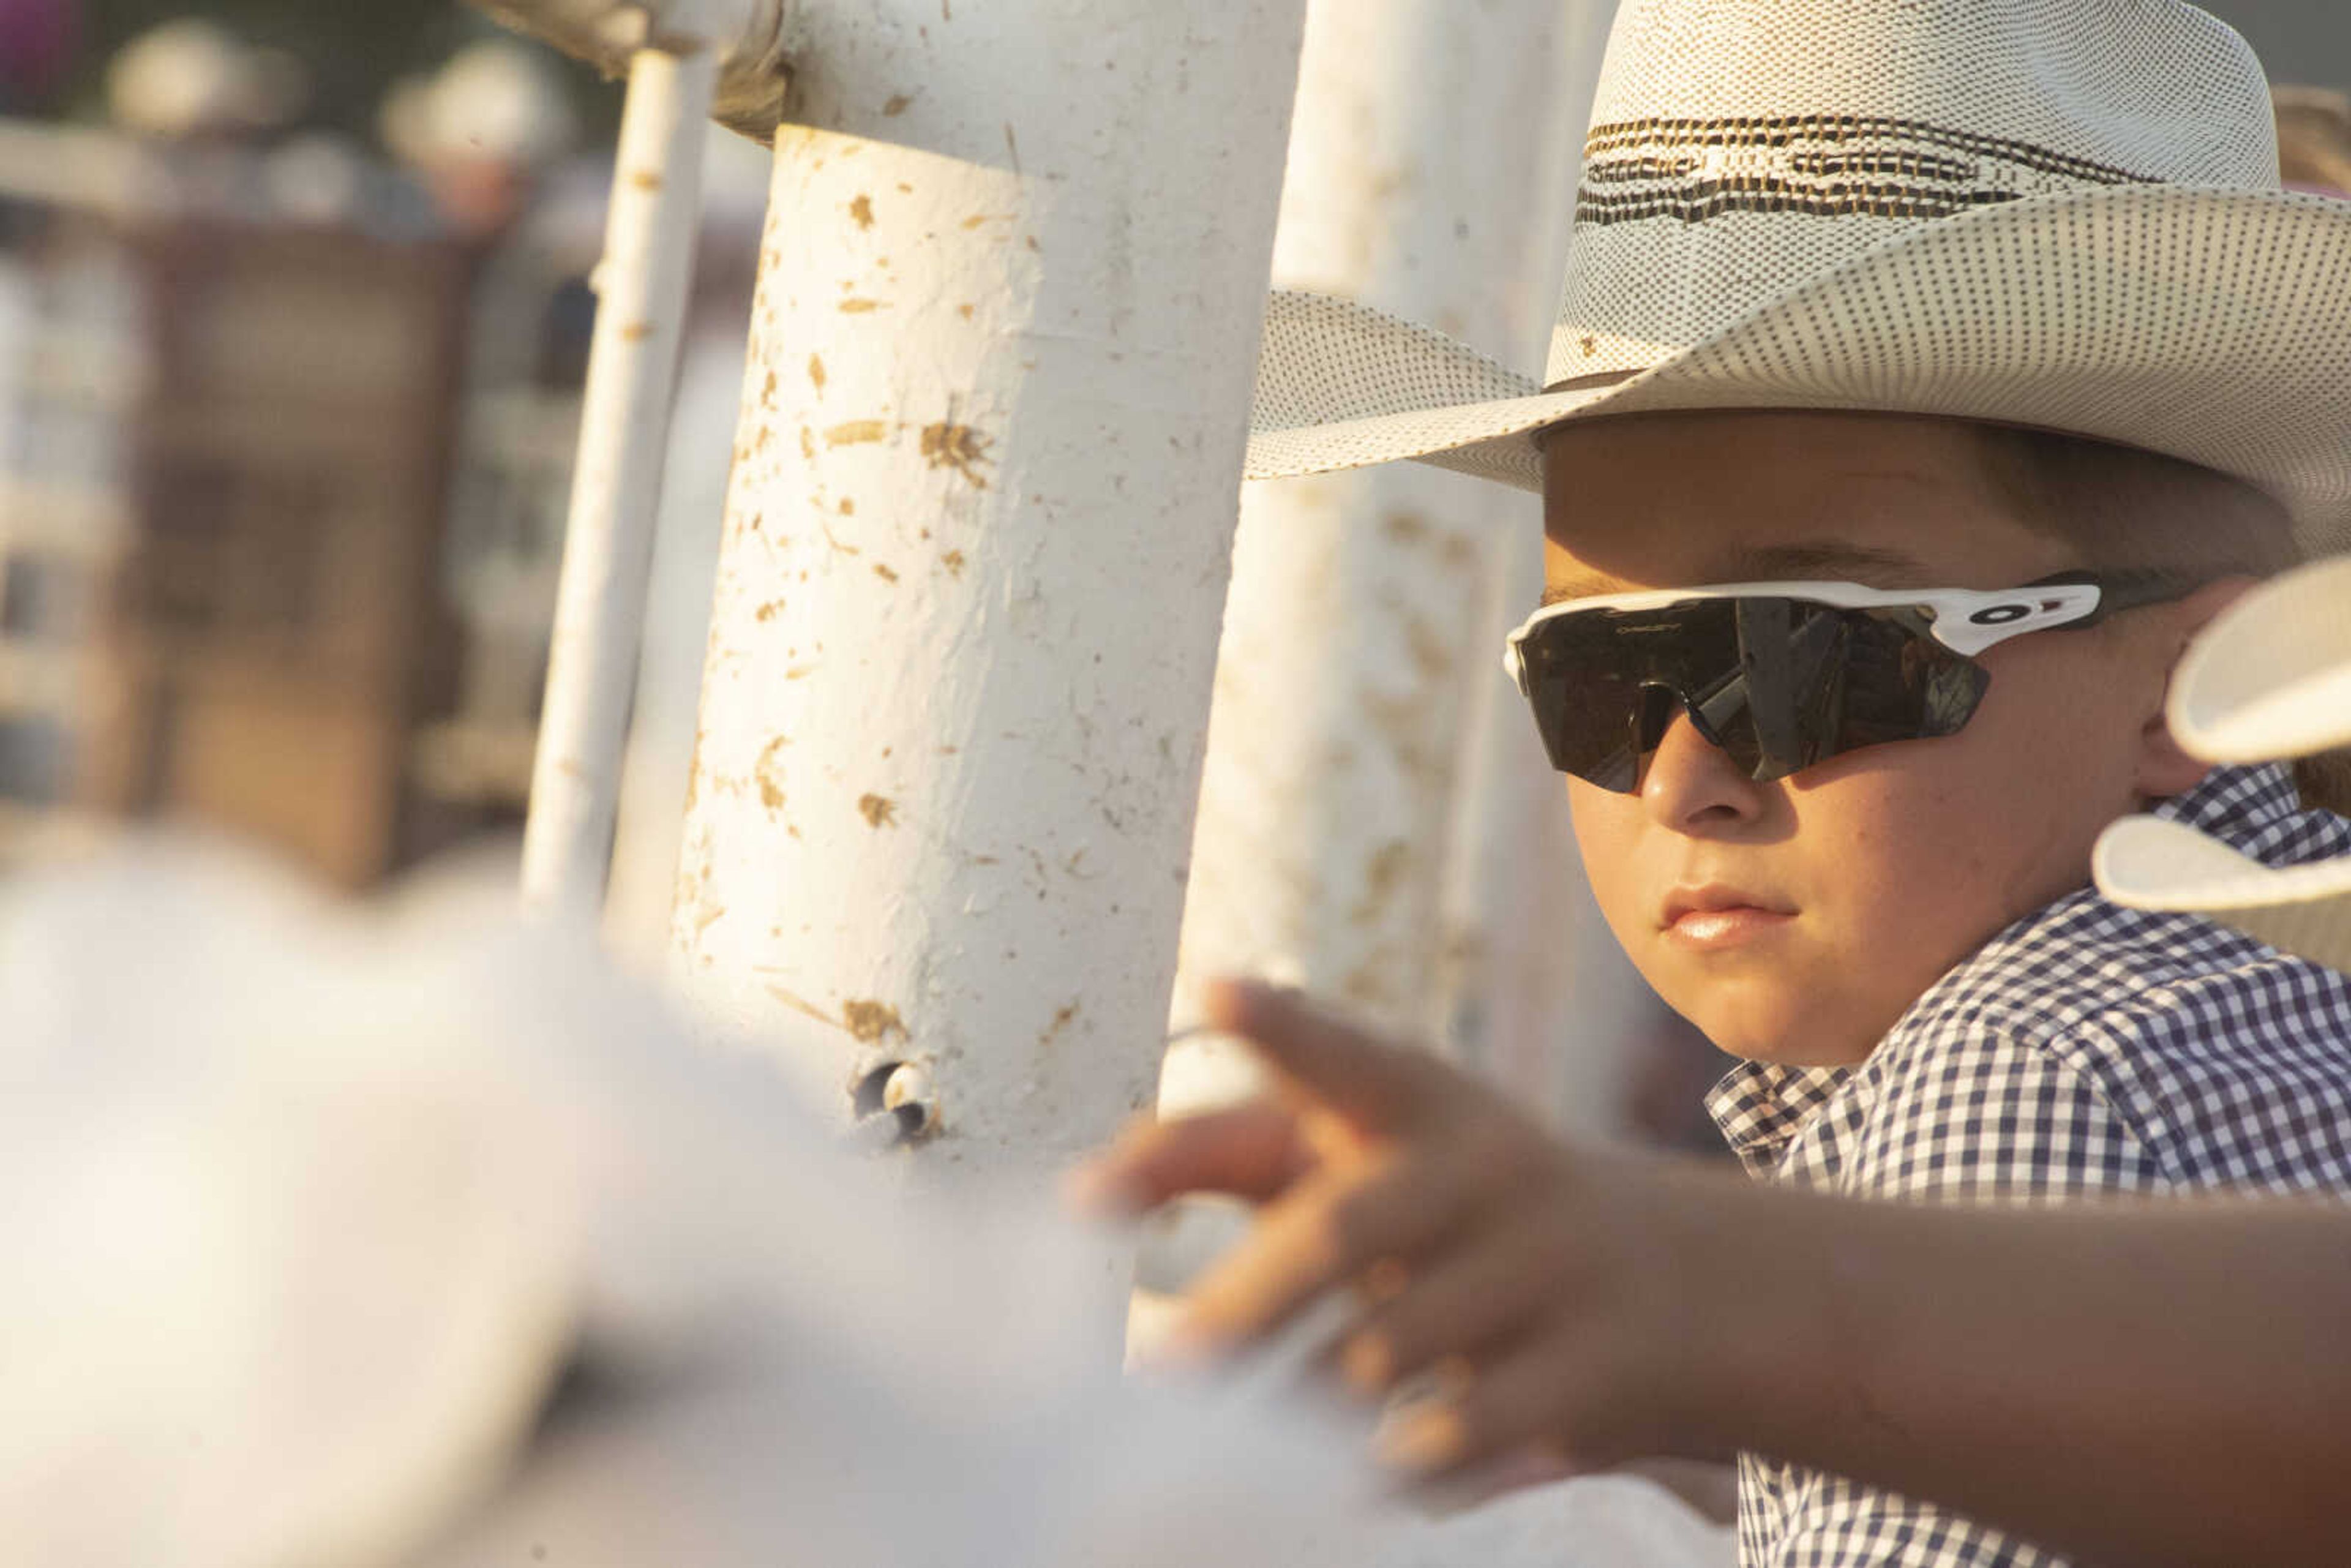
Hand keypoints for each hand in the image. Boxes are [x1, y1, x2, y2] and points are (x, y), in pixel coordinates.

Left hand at [1069, 978, 1721, 1485]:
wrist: (1706, 1285)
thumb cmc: (1474, 1221)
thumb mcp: (1391, 1159)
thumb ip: (1251, 1158)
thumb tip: (1090, 1182)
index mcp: (1426, 1102)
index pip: (1345, 1057)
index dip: (1285, 1027)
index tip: (1220, 992)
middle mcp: (1486, 1169)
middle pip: (1340, 1232)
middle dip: (1243, 1309)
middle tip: (1161, 1377)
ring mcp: (1550, 1262)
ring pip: (1388, 1349)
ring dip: (1302, 1411)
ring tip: (1227, 1460)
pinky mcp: (1598, 1363)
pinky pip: (1469, 1428)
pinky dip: (1399, 1467)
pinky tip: (1352, 1493)